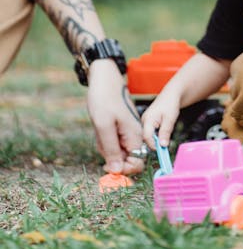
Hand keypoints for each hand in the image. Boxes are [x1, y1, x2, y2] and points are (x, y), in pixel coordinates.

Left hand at [86, 60, 143, 174]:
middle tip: (101, 140)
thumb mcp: (104, 125)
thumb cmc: (104, 98)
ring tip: (99, 129)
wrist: (103, 77)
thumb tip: (116, 171)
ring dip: (105, 145)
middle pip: (125, 158)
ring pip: (116, 150)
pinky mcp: (121, 126)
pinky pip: (112, 140)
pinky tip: (100, 126)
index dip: (123, 169)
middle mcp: (135, 134)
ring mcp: (128, 130)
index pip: (137, 164)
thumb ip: (111, 149)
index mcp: (135, 135)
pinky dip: (104, 138)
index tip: (107, 165)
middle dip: (110, 155)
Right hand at [142, 90, 180, 148]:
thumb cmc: (170, 103)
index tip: (163, 151)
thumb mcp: (170, 119)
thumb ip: (165, 132)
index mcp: (147, 119)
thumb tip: (163, 146)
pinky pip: (150, 133)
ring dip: (156, 140)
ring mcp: (145, 122)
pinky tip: (162, 133)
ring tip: (165, 137)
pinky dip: (157, 136)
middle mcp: (143, 121)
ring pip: (149, 136)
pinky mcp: (148, 123)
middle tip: (165, 147)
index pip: (146, 137)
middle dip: (155, 144)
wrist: (171, 95)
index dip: (154, 146)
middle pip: (146, 138)